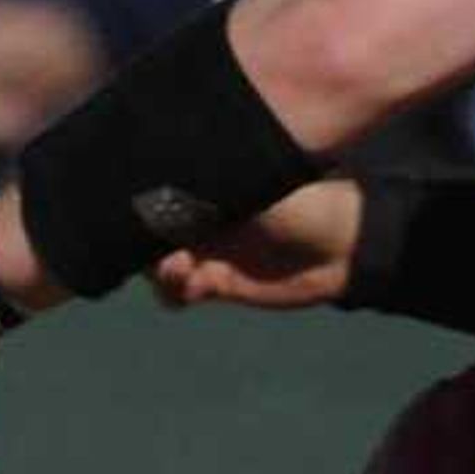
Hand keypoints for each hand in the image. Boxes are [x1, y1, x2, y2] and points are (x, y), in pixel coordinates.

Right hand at [151, 178, 363, 310]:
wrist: (342, 246)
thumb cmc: (301, 202)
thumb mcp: (252, 185)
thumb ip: (210, 187)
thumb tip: (163, 180)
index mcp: (202, 187)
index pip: (151, 194)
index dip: (136, 205)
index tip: (132, 210)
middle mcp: (195, 218)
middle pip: (145, 231)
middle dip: (140, 240)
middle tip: (158, 245)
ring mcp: (202, 252)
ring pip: (155, 264)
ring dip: (158, 269)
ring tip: (180, 267)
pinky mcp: (216, 283)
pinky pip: (178, 292)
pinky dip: (175, 291)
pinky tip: (193, 284)